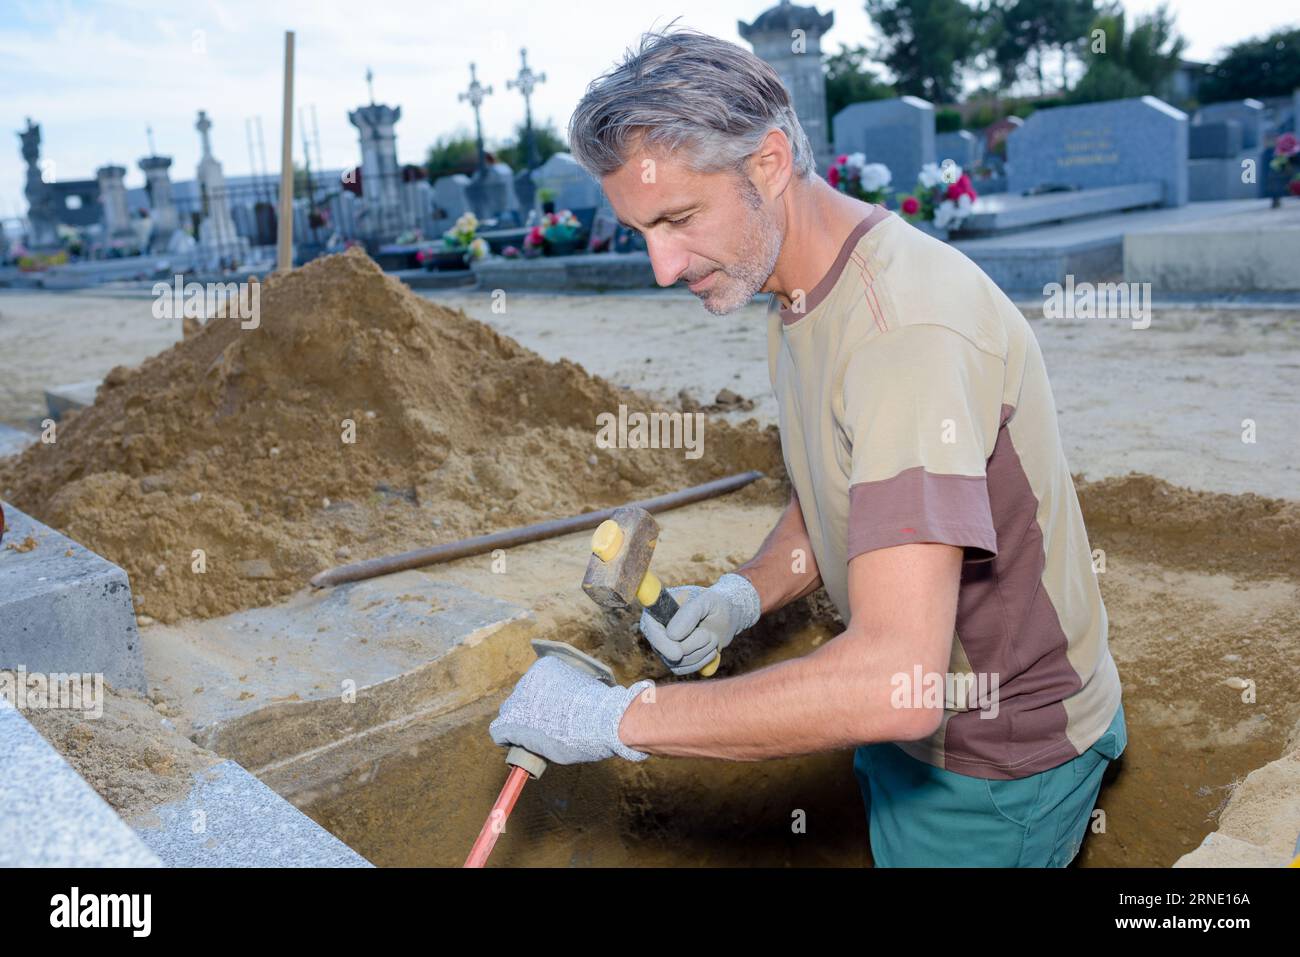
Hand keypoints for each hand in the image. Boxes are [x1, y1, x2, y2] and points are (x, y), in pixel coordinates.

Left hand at [488, 655, 654, 764]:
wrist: (600, 720)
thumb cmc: (600, 708)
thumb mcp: (585, 689)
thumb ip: (570, 692)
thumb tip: (568, 706)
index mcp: (545, 667)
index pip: (534, 683)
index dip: (540, 700)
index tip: (549, 711)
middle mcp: (528, 679)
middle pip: (519, 697)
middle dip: (528, 711)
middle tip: (543, 726)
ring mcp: (518, 700)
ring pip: (508, 713)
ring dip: (518, 725)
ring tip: (531, 739)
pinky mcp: (512, 723)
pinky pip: (500, 732)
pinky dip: (506, 739)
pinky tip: (512, 745)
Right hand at [638, 572, 760, 675]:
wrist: (726, 617)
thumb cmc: (714, 604)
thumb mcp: (706, 601)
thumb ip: (689, 614)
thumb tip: (672, 635)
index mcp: (658, 610)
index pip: (650, 628)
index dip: (661, 642)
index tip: (678, 653)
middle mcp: (656, 630)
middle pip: (666, 650)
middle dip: (693, 645)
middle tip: (709, 634)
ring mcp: (664, 647)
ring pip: (677, 662)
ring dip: (701, 651)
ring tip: (712, 637)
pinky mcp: (674, 661)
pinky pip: (684, 669)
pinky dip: (701, 661)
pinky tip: (709, 649)